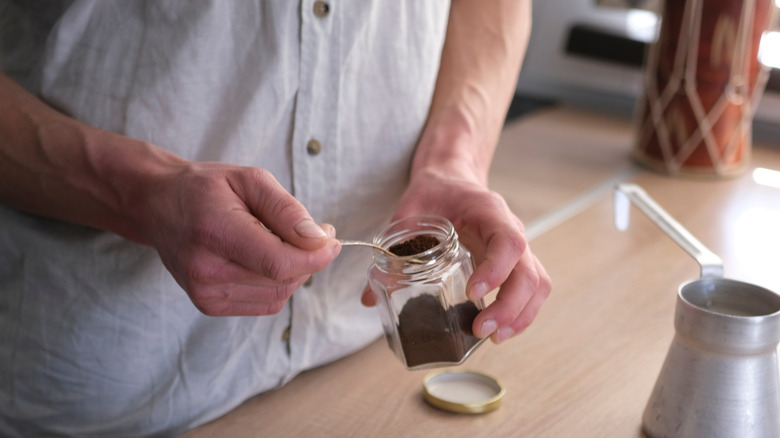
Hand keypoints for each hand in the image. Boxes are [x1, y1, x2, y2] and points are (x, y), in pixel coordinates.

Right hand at [135, 161, 340, 315]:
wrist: (158, 206)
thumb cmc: (205, 188)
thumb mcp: (250, 180)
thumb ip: (287, 209)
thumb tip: (319, 238)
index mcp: (215, 233)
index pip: (279, 263)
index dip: (315, 257)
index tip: (331, 239)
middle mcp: (206, 270)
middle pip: (283, 280)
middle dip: (308, 258)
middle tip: (314, 232)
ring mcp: (205, 293)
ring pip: (278, 295)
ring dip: (295, 271)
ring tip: (284, 241)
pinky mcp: (209, 305)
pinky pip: (265, 302)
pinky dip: (278, 283)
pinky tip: (267, 258)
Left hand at [361, 166, 550, 342]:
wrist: (451, 182)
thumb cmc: (434, 196)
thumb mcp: (408, 214)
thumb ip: (392, 250)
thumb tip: (369, 297)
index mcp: (489, 211)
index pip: (507, 240)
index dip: (495, 269)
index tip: (472, 291)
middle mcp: (510, 230)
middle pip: (529, 272)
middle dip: (509, 306)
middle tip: (481, 329)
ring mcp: (517, 249)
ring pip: (537, 284)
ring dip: (519, 316)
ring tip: (493, 338)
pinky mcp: (515, 265)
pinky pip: (532, 291)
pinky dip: (520, 315)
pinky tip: (499, 332)